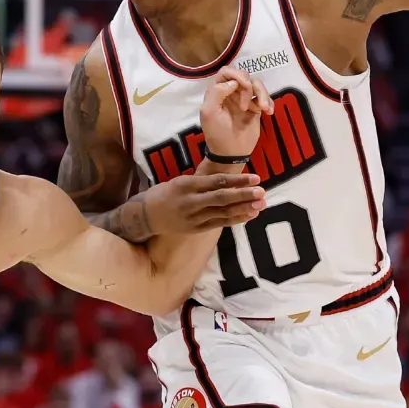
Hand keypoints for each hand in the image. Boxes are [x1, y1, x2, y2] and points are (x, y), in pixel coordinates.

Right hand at [136, 172, 265, 235]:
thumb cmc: (166, 193)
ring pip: (223, 213)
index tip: (255, 178)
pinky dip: (235, 219)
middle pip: (222, 198)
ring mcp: (193, 218)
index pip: (217, 182)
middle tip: (262, 192)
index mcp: (187, 185)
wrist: (146, 216)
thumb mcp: (181, 181)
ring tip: (261, 204)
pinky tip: (249, 215)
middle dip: (244, 195)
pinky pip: (219, 224)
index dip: (238, 181)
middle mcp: (190, 202)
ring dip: (244, 209)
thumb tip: (229, 179)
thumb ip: (203, 182)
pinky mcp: (196, 229)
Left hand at [198, 66, 273, 158]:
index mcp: (217, 91)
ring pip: (257, 85)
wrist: (230, 153)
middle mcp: (231, 92)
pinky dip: (269, 102)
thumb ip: (216, 93)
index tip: (244, 85)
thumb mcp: (209, 113)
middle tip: (245, 107)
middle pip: (244, 76)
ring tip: (264, 108)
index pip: (226, 72)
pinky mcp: (255, 108)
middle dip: (249, 88)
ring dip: (263, 94)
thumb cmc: (217, 133)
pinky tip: (269, 112)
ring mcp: (244, 99)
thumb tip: (233, 83)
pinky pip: (265, 97)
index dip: (236, 74)